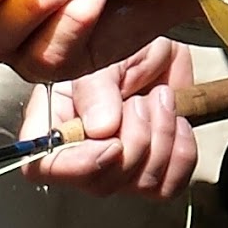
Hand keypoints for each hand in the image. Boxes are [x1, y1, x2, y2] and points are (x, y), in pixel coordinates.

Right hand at [18, 38, 198, 198]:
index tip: (113, 144)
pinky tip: (178, 121)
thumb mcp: (105, 55)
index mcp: (56, 120)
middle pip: (100, 182)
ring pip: (139, 184)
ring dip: (161, 137)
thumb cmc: (124, 42)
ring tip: (160, 100)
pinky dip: (181, 153)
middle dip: (135, 139)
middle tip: (141, 100)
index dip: (78, 165)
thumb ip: (97, 89)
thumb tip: (100, 129)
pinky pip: (169, 185)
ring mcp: (119, 163)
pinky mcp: (153, 168)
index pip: (45, 166)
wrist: (163, 46)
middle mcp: (83, 150)